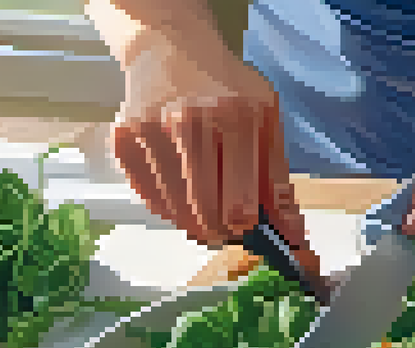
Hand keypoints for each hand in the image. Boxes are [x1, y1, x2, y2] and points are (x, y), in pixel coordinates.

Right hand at [109, 35, 320, 275]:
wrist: (170, 48)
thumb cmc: (225, 86)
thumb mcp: (265, 118)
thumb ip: (278, 178)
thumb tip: (291, 233)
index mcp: (234, 117)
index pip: (239, 202)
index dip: (245, 225)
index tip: (247, 226)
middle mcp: (188, 123)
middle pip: (205, 212)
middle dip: (220, 228)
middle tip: (226, 226)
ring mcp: (150, 131)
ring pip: (175, 211)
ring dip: (193, 220)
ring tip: (203, 203)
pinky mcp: (123, 140)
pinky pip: (148, 198)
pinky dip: (167, 206)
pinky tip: (179, 191)